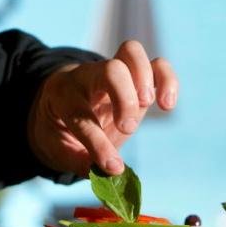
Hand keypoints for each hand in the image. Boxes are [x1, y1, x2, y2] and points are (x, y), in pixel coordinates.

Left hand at [28, 40, 177, 176]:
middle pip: (110, 69)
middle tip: (128, 128)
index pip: (81, 116)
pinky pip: (155, 63)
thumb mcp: (58, 149)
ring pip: (131, 51)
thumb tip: (109, 175)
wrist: (60, 102)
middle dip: (126, 99)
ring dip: (145, 78)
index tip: (113, 167)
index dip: (98, 143)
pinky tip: (167, 105)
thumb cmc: (59, 128)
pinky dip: (167, 79)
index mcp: (62, 96)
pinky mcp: (134, 75)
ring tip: (151, 105)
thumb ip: (79, 162)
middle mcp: (86, 77)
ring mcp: (112, 70)